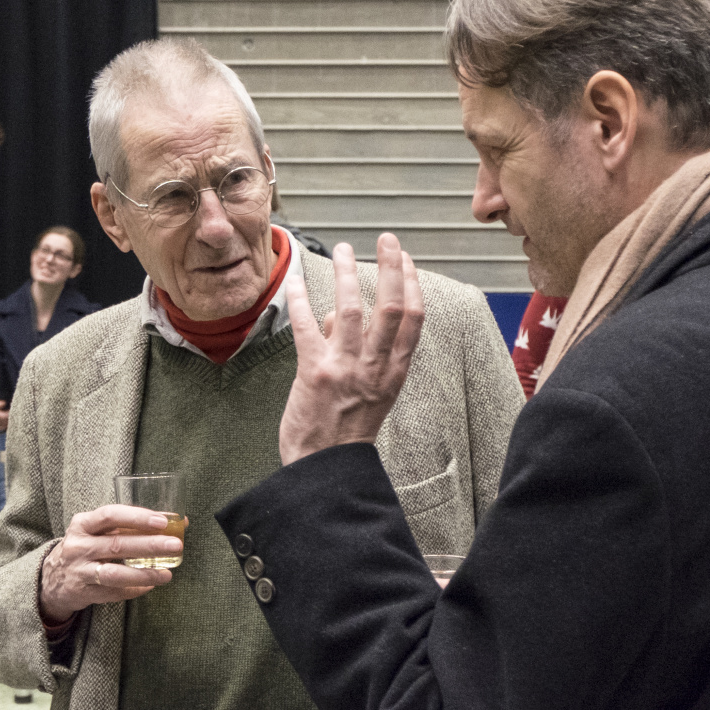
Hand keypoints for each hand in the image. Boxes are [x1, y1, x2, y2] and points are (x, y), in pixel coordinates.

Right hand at [38, 504, 181, 623]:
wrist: (52, 579)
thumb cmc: (85, 547)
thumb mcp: (96, 530)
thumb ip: (130, 525)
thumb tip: (178, 521)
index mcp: (82, 524)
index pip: (110, 515)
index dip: (136, 517)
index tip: (162, 521)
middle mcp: (78, 547)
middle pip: (116, 545)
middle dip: (149, 545)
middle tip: (175, 545)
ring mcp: (80, 571)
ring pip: (115, 573)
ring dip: (144, 573)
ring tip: (166, 574)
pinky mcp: (84, 592)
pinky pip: (114, 593)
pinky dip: (135, 589)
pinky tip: (151, 585)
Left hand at [278, 234, 424, 465]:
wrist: (325, 468)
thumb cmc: (345, 432)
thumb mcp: (368, 393)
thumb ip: (358, 352)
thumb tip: (339, 315)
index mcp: (393, 372)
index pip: (413, 320)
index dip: (412, 284)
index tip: (407, 259)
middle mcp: (375, 368)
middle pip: (391, 308)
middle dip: (390, 268)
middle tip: (387, 240)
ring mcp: (345, 369)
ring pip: (351, 310)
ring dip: (347, 274)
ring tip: (343, 249)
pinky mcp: (315, 373)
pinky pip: (307, 328)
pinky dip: (301, 301)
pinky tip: (296, 281)